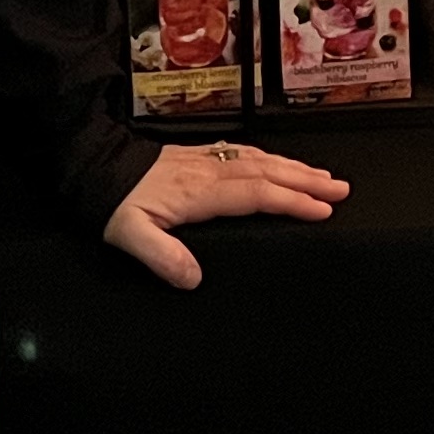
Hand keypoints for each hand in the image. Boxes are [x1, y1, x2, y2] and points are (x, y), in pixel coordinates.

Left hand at [100, 141, 347, 289]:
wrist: (92, 167)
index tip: (322, 209)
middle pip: (267, 172)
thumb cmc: (111, 203)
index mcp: (199, 191)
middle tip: (341, 188)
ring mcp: (205, 160)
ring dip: (293, 168)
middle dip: (306, 181)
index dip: (291, 201)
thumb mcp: (129, 235)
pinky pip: (245, 154)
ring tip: (323, 176)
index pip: (255, 195)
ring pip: (259, 160)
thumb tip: (195, 279)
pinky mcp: (197, 157)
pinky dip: (270, 158)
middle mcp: (209, 171)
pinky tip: (277, 162)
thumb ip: (162, 256)